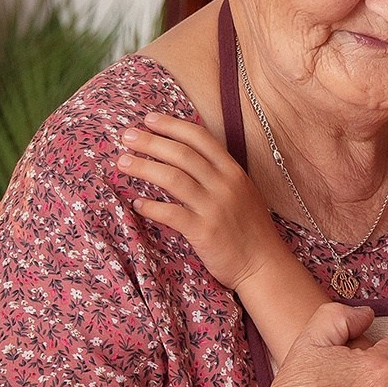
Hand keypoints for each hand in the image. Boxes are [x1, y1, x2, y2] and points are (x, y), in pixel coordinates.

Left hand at [118, 112, 284, 289]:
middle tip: (127, 136)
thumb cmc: (251, 230)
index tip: (149, 119)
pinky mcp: (204, 232)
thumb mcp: (243, 192)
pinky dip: (151, 207)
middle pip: (182, 153)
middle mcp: (225, 185)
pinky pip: (171, 214)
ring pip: (173, 178)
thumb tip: (189, 156)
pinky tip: (136, 203)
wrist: (265, 266)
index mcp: (233, 171)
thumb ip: (220, 173)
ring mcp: (215, 208)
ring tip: (122, 162)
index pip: (199, 137)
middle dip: (151, 141)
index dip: (172, 125)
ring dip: (143, 167)